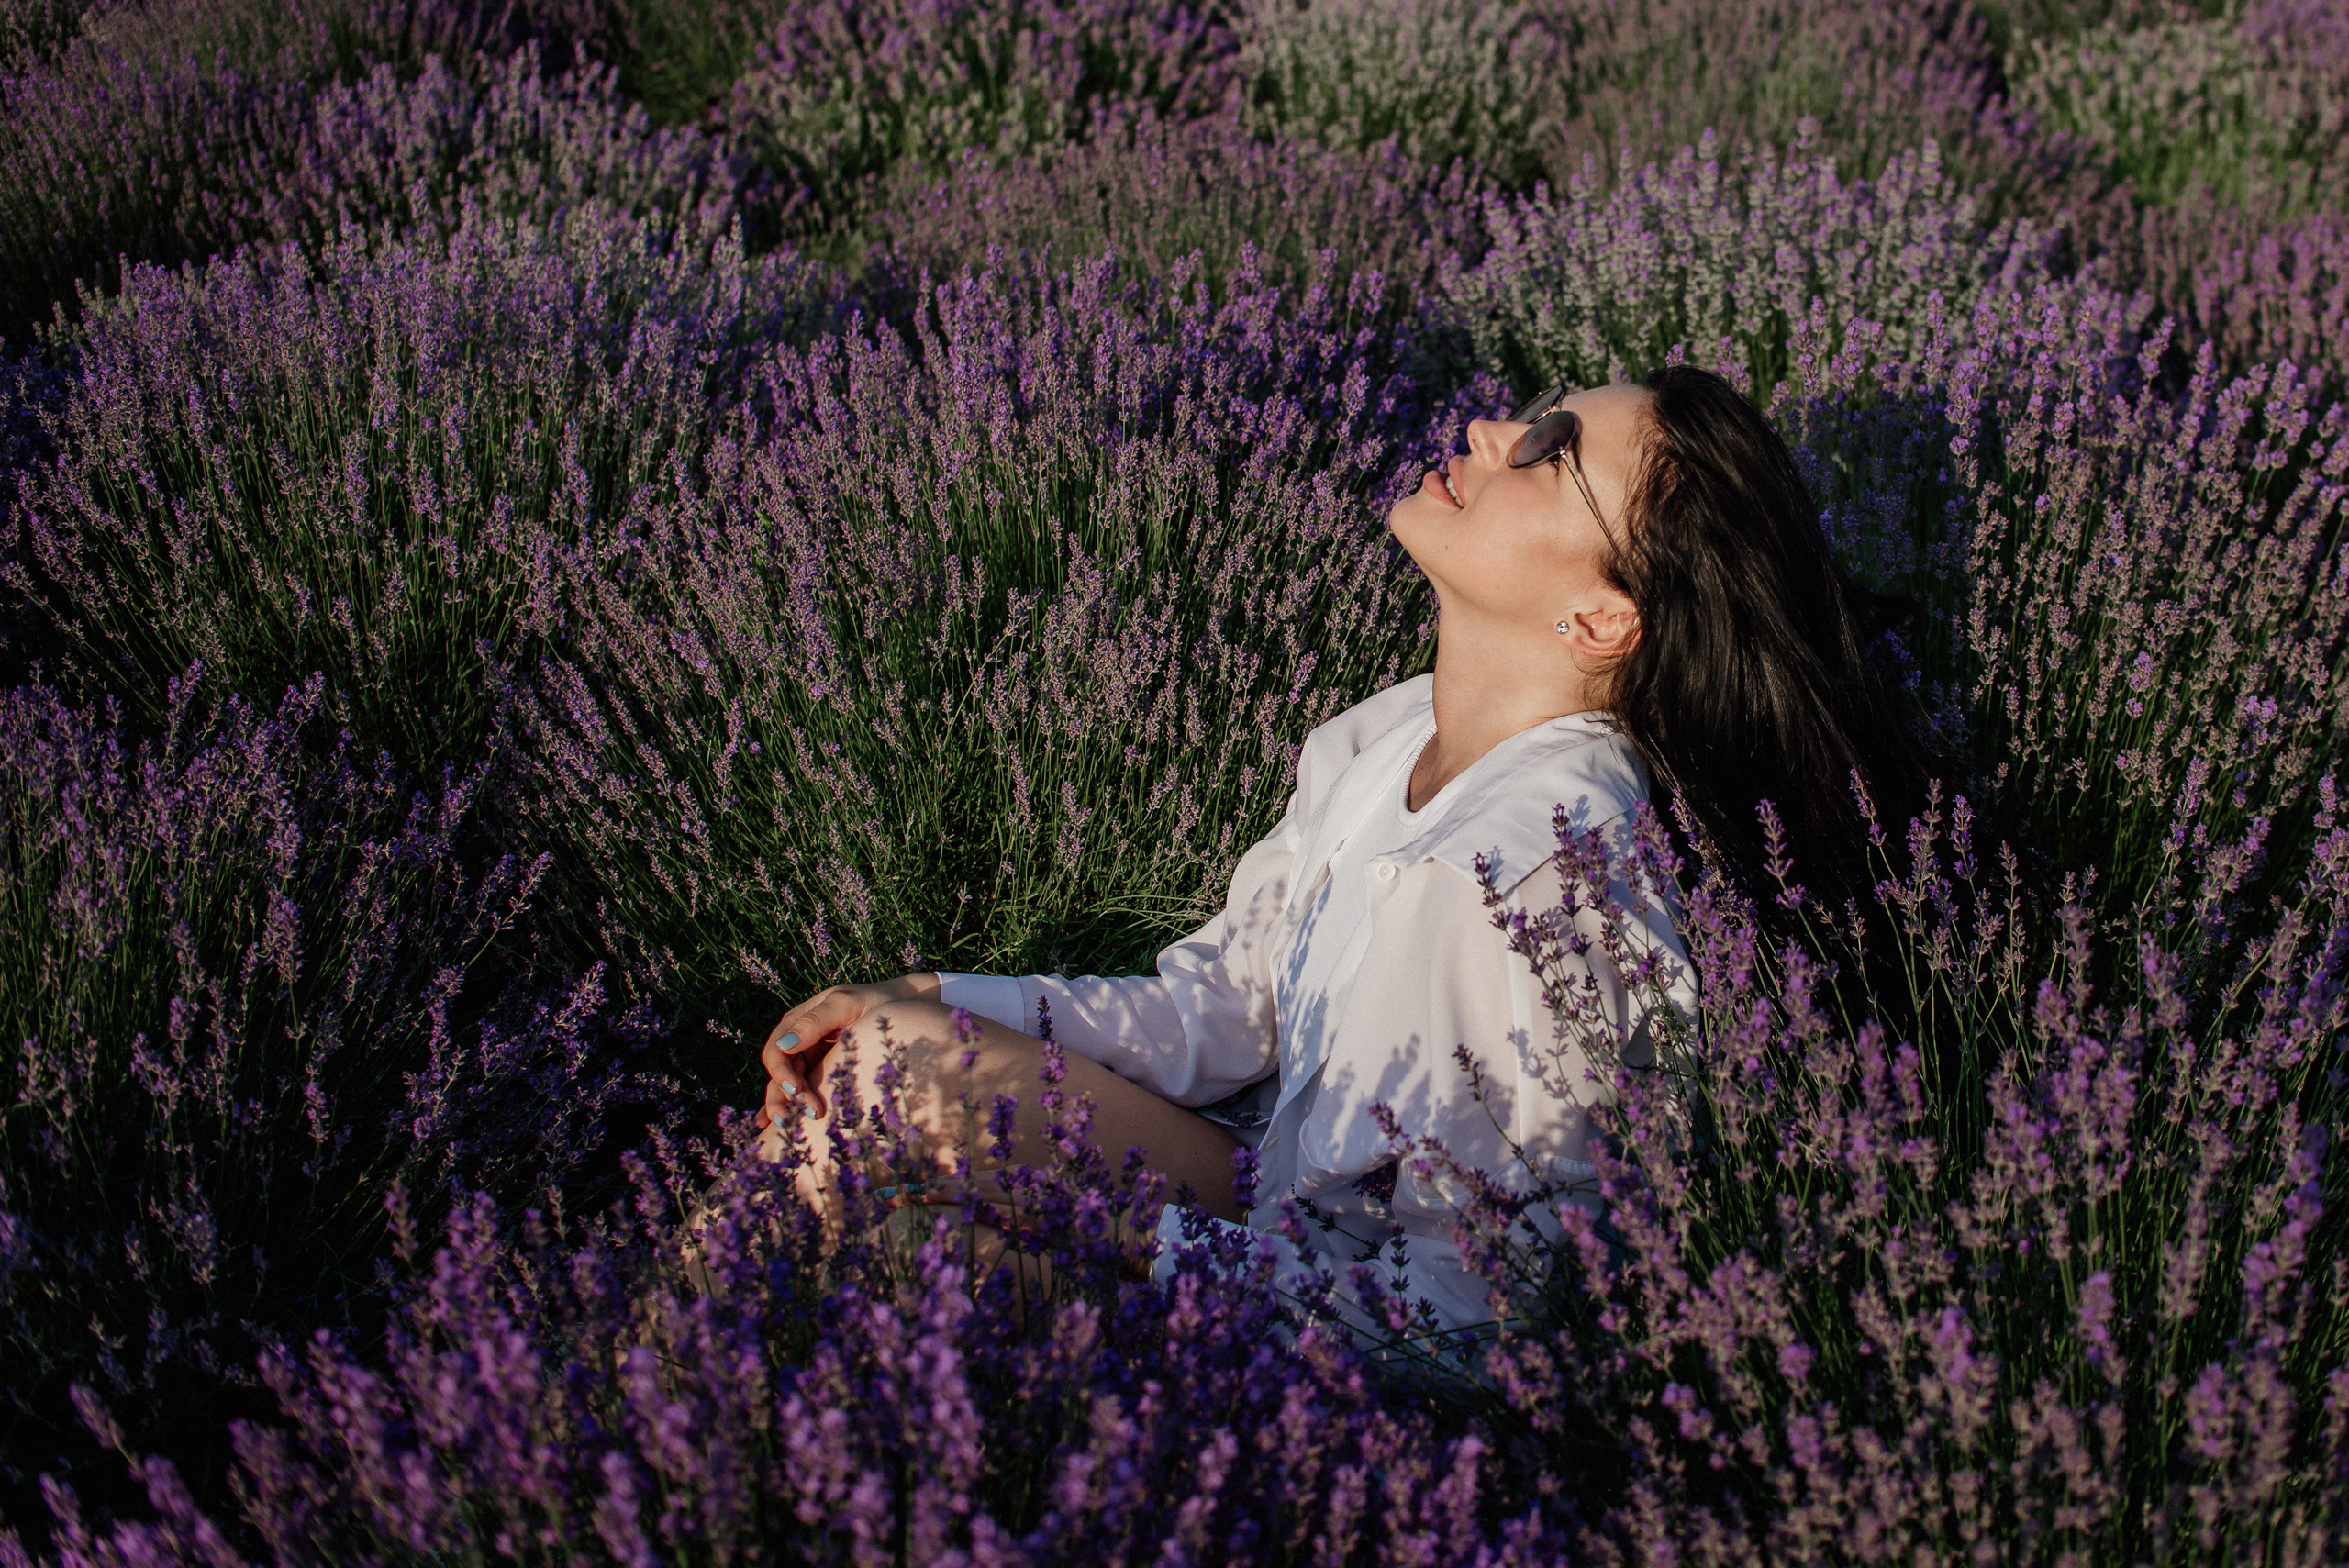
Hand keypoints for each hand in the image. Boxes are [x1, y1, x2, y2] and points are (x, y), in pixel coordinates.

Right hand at [756, 973, 939, 1126]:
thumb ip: (816, 1021)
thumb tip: (786, 1045)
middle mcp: (798, 1043)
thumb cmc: (874, 1002)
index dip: (782, 1073)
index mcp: (797, 1022)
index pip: (776, 1052)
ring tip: (794, 1128)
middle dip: (786, 1097)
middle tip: (811, 1114)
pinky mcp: (822, 1073)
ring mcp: (809, 1059)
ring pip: (786, 1087)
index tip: (798, 1090)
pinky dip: (788, 1107)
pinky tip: (774, 1127)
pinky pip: (799, 1091)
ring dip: (787, 1107)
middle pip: (779, 1074)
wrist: (902, 1007)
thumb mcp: (846, 1004)